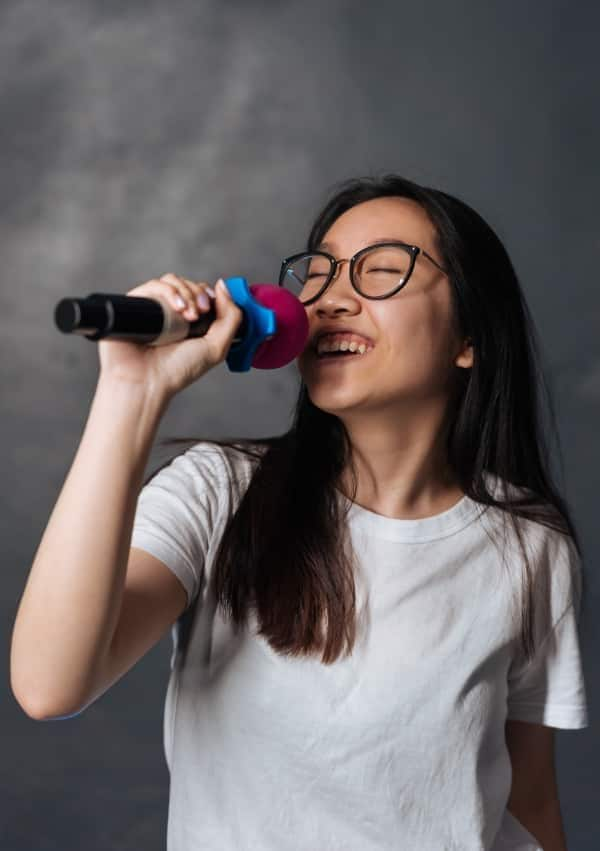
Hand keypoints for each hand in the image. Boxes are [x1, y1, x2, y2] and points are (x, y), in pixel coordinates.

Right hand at [98, 273, 242, 399]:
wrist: (146, 381)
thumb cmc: (177, 371)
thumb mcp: (216, 348)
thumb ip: (231, 318)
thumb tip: (223, 287)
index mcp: (189, 322)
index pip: (201, 292)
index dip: (209, 294)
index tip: (210, 307)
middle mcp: (170, 314)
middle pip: (187, 284)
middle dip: (198, 294)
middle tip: (199, 314)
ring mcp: (153, 308)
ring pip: (171, 281)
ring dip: (186, 293)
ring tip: (187, 316)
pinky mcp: (134, 304)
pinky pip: (153, 286)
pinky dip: (169, 291)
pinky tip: (176, 309)